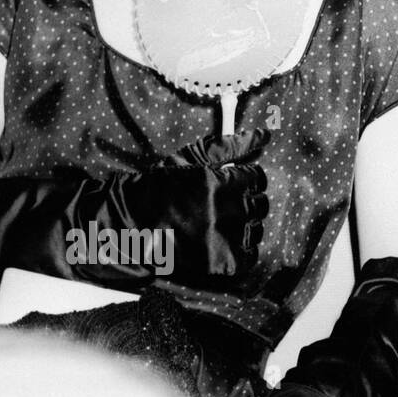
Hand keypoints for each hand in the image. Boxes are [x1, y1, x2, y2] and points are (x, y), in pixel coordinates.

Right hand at [129, 128, 270, 279]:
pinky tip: (223, 241)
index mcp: (218, 182)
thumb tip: (265, 133)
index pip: (257, 177)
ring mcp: (225, 239)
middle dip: (247, 201)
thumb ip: (227, 145)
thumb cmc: (159, 188)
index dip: (246, 178)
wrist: (132, 226)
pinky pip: (250, 255)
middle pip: (261, 204)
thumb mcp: (188, 159)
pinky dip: (242, 249)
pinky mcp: (222, 263)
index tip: (235, 182)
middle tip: (225, 203)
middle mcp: (226, 210)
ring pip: (257, 229)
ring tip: (222, 223)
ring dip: (245, 225)